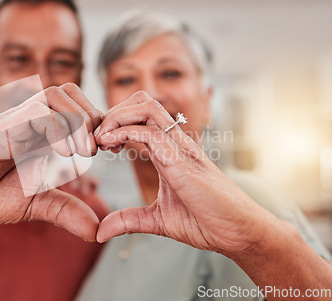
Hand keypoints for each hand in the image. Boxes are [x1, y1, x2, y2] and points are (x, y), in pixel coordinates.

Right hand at [0, 83, 102, 240]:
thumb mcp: (36, 204)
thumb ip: (66, 211)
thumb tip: (97, 231)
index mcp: (41, 132)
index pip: (76, 107)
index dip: (98, 123)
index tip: (110, 151)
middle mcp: (29, 121)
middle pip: (69, 91)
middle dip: (92, 116)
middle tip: (98, 149)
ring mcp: (14, 121)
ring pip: (55, 94)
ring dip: (78, 120)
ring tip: (84, 152)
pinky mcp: (0, 128)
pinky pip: (34, 112)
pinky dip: (56, 127)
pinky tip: (63, 152)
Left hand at [94, 91, 278, 253]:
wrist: (240, 233)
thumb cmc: (207, 222)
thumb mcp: (158, 220)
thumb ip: (129, 220)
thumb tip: (101, 231)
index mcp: (170, 151)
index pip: (142, 116)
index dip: (116, 122)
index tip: (101, 142)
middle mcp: (176, 143)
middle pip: (143, 102)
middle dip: (114, 111)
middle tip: (96, 136)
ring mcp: (181, 149)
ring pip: (147, 108)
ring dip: (117, 117)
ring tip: (101, 138)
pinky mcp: (182, 162)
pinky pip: (151, 133)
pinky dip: (125, 132)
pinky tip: (110, 145)